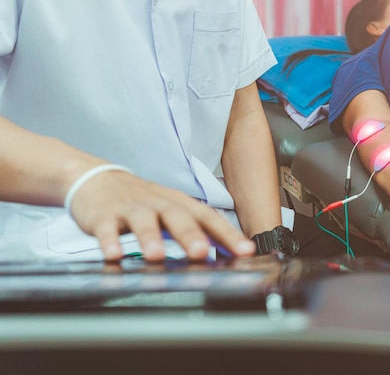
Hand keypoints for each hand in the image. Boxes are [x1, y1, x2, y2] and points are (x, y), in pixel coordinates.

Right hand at [68, 170, 255, 260]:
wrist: (98, 180)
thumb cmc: (144, 202)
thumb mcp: (173, 212)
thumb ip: (199, 231)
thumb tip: (230, 253)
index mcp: (180, 205)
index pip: (209, 218)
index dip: (228, 234)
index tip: (245, 251)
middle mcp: (159, 204)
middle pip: (177, 217)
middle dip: (190, 235)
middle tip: (201, 252)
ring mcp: (131, 208)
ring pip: (143, 221)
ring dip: (150, 238)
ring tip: (156, 256)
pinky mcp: (104, 215)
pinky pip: (106, 228)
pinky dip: (109, 241)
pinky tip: (113, 255)